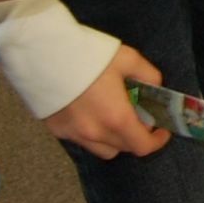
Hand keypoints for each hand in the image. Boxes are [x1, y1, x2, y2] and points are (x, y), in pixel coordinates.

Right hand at [45, 46, 170, 161]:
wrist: (42, 53)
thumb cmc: (88, 55)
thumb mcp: (128, 58)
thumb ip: (148, 75)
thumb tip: (154, 86)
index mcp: (117, 119)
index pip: (143, 147)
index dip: (157, 141)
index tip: (161, 130)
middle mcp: (95, 134)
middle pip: (124, 148)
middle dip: (136, 136)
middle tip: (138, 116)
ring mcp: (73, 134)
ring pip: (102, 149)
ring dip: (113, 139)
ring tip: (112, 117)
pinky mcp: (56, 130)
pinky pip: (81, 140)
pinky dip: (92, 133)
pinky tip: (90, 113)